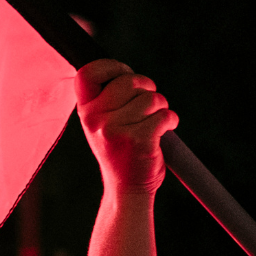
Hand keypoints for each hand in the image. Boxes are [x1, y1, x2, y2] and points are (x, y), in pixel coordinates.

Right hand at [76, 59, 178, 194]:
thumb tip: (124, 71)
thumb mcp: (103, 123)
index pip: (88, 72)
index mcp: (85, 112)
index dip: (111, 66)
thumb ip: (108, 99)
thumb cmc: (120, 152)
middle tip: (146, 107)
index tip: (124, 75)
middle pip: (130, 80)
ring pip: (152, 98)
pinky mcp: (137, 140)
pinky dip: (170, 121)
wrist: (126, 190)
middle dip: (147, 89)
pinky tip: (162, 134)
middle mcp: (95, 119)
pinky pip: (164, 115)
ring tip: (152, 126)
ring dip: (161, 109)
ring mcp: (114, 130)